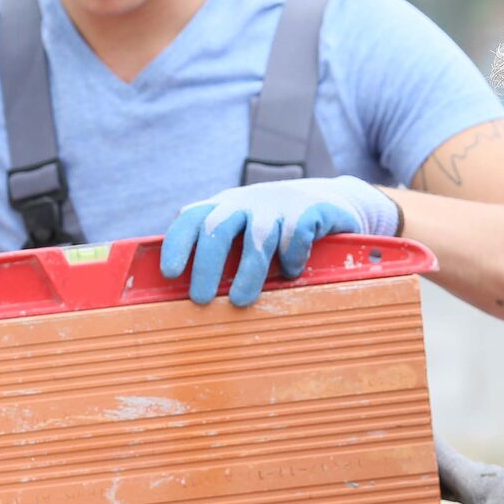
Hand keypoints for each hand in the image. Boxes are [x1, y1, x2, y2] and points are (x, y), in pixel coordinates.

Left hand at [160, 175, 398, 305]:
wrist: (332, 203)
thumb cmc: (278, 232)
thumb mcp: (246, 235)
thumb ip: (222, 255)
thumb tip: (184, 302)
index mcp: (224, 208)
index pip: (191, 219)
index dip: (177, 244)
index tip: (171, 274)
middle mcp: (246, 202)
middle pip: (218, 228)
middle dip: (207, 265)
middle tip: (201, 299)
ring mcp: (279, 203)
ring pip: (257, 236)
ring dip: (247, 271)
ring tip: (240, 301)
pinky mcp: (310, 209)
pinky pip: (295, 233)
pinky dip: (292, 255)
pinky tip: (292, 271)